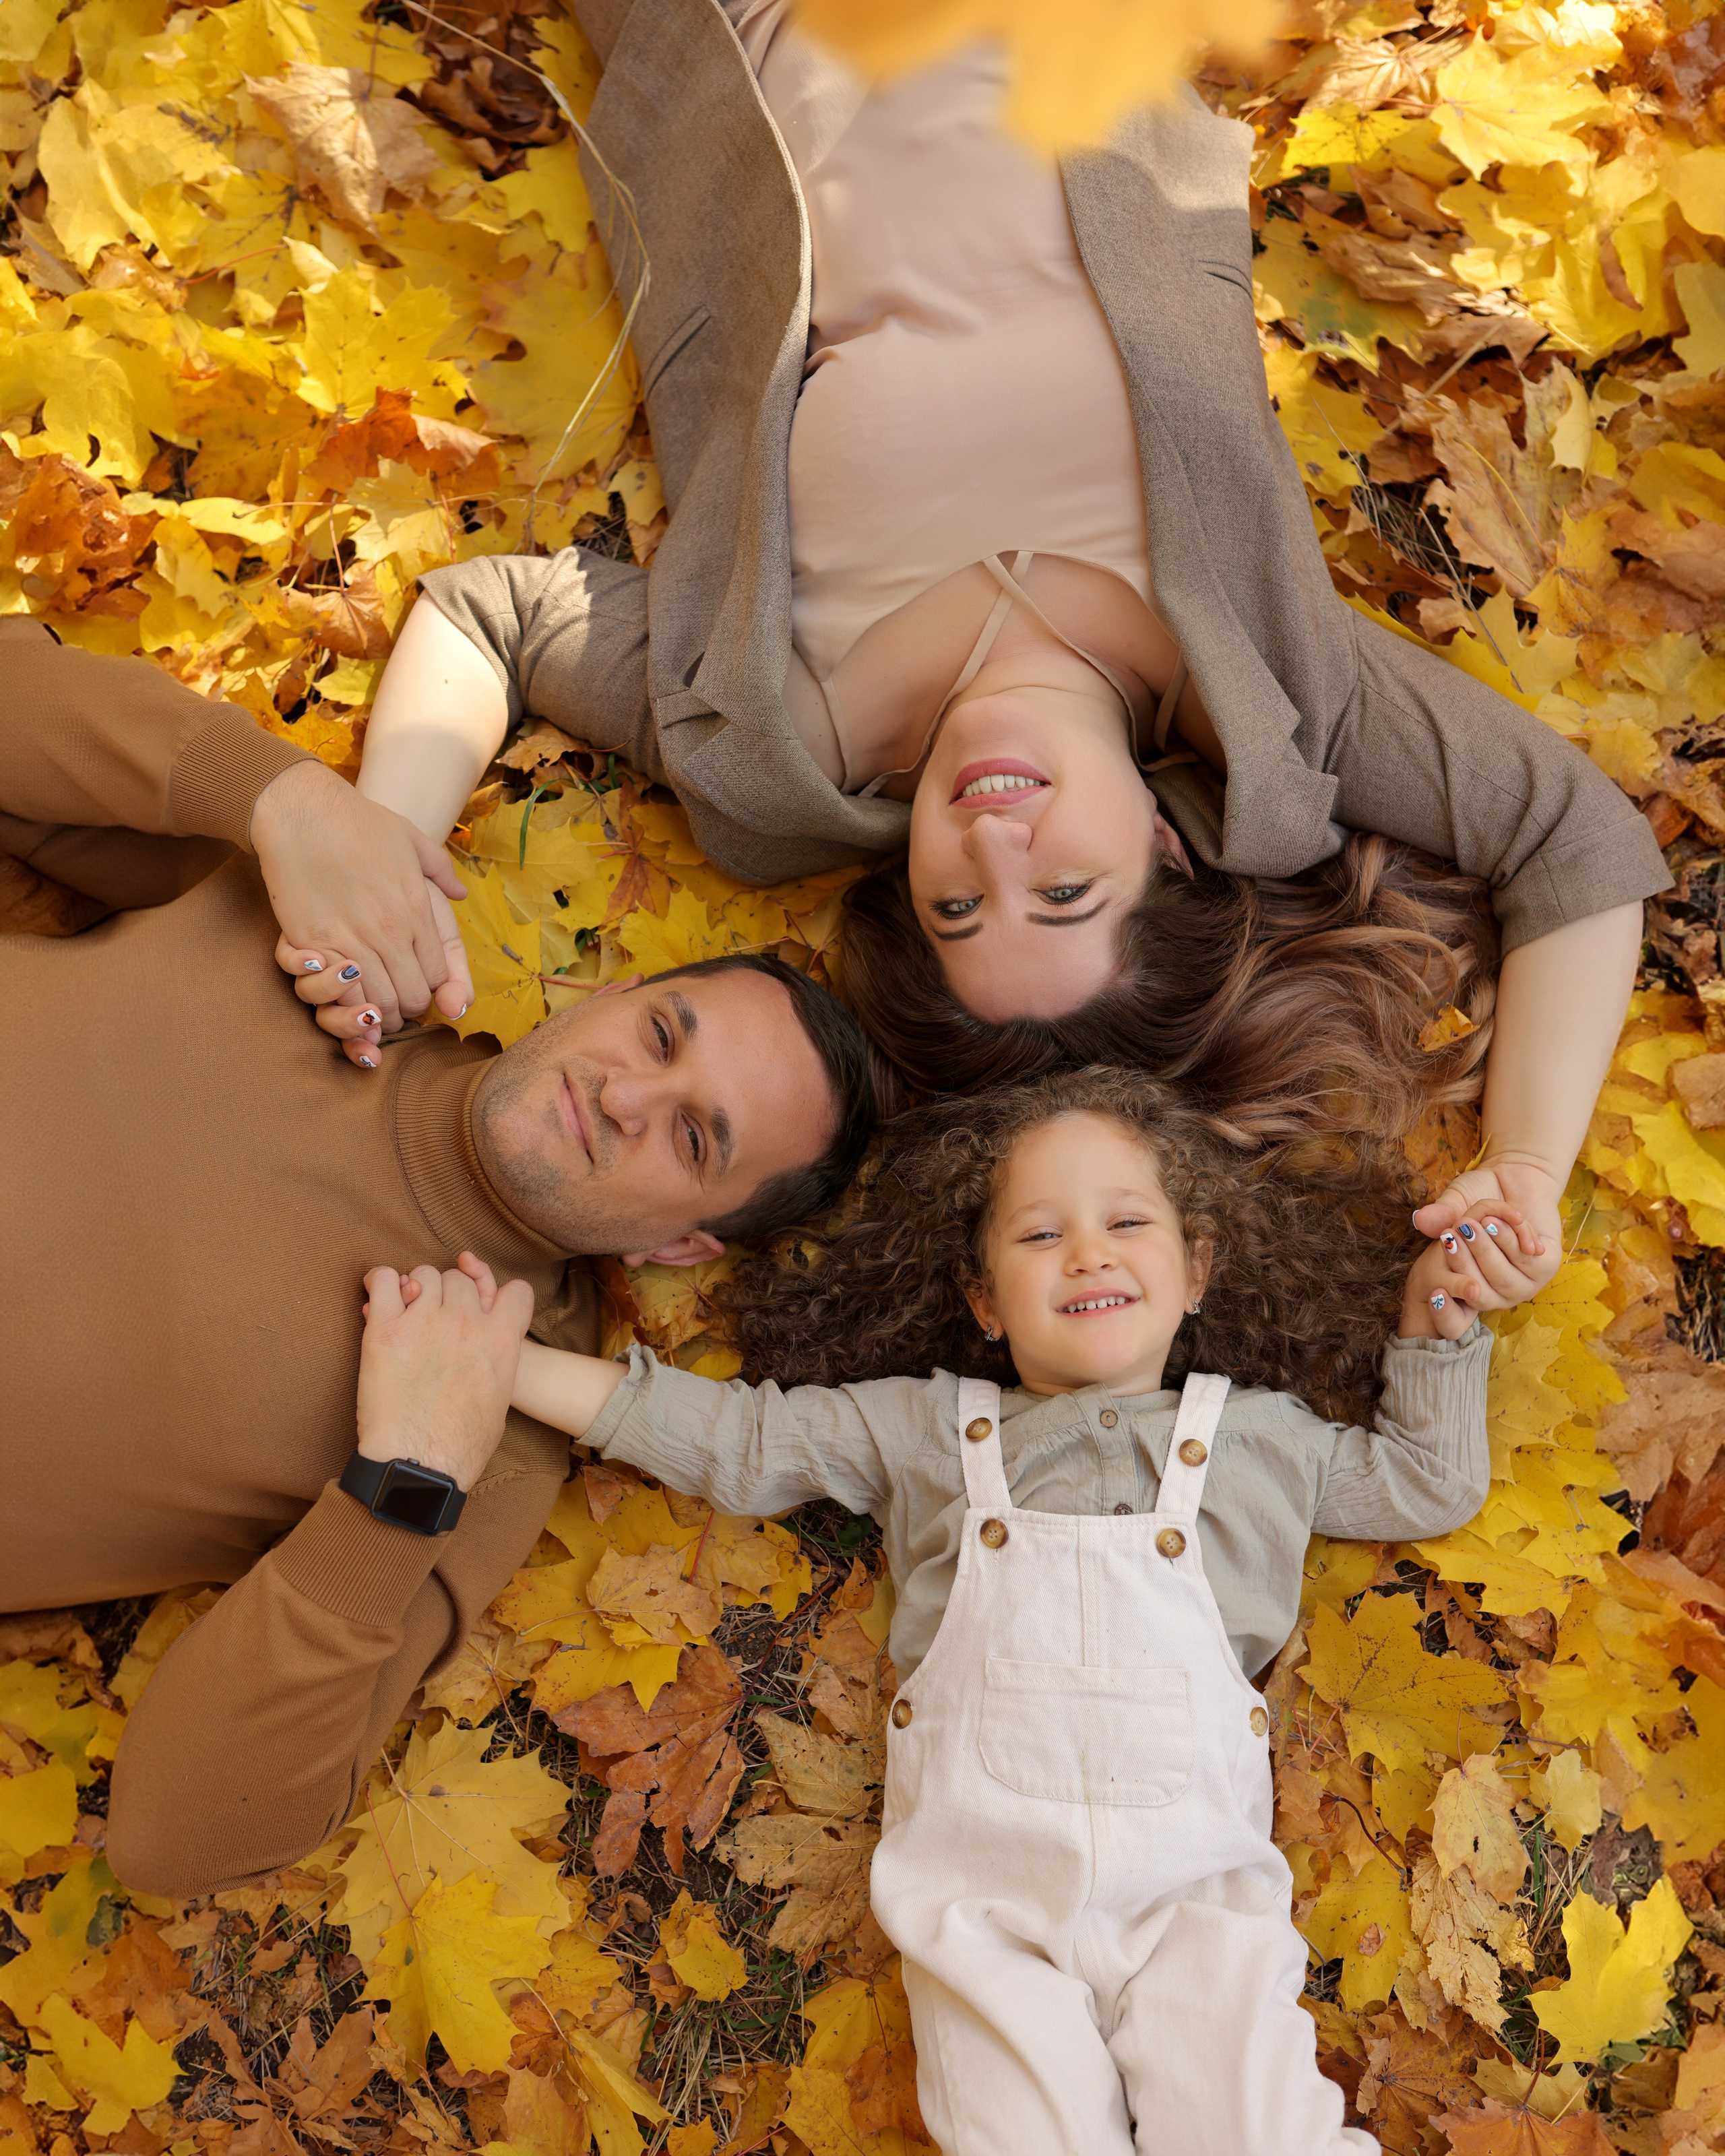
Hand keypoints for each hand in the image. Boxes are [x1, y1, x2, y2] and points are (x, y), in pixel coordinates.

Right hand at [252, 759, 473, 1045]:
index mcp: (416, 910)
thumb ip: (441, 869)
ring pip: (377, 1003)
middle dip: (405, 1006)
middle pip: (410, 997)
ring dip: (376, 1011)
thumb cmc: (356, 821)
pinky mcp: (312, 944)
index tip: (414, 981)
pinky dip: (343, 1000)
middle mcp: (389, 931)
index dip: (429, 986)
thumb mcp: (411, 838)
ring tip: (368, 1002)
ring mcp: (351, 940)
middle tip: (392, 998)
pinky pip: (337, 993)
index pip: (436, 975)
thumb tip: (461, 892)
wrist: (301, 810)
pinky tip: (341, 988)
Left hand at [357, 1253, 534, 1490]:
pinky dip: (380, 1282)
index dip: (499, 1298)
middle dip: (450, 1295)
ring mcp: (425, 1322)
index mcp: (502, 1340)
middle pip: (461, 1280)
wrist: (418, 1464)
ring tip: (407, 1313)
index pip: (517, 1291)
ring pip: (425, 1274)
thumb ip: (496, 1361)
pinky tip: (380, 1296)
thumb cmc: (460, 1446)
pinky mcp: (385, 1329)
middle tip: (435, 1320)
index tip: (484, 1310)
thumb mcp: (500, 1401)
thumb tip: (483, 1350)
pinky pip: (382, 1279)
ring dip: (418, 1289)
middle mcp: (467, 1322)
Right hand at [1399, 1201, 1548, 1336]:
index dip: (1445, 1310)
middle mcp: (1501, 1292)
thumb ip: (1441, 1214)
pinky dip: (1514, 1234)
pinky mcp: (1548, 1266)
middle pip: (1479, 1290)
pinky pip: (1525, 1257)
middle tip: (1462, 1227)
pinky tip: (1512, 1218)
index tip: (1436, 1292)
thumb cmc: (1481, 1191)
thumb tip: (1420, 1221)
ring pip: (1502, 1275)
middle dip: (1468, 1259)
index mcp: (1474, 1286)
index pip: (1455, 1314)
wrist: (1516, 1173)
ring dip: (1492, 1243)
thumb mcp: (1456, 1202)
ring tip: (1486, 1220)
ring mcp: (1526, 1283)